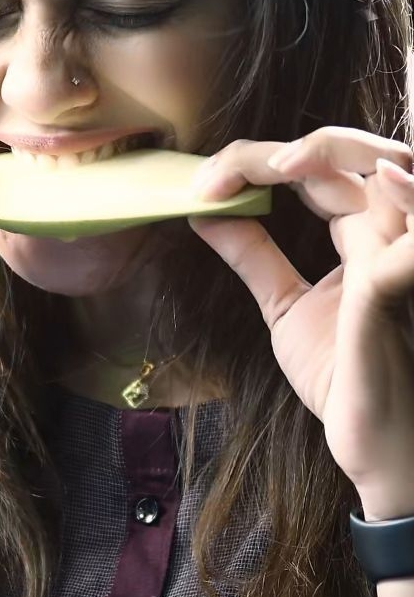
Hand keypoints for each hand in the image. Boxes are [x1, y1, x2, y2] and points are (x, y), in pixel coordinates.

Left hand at [187, 126, 413, 519]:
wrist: (378, 449)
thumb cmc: (348, 379)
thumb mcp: (287, 308)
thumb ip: (255, 258)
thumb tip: (203, 215)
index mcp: (363, 234)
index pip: (318, 169)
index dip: (257, 162)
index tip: (202, 185)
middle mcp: (390, 237)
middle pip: (356, 155)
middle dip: (291, 148)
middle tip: (221, 174)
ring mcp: (400, 264)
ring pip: (396, 175)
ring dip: (335, 156)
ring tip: (278, 164)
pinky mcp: (395, 297)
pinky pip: (401, 251)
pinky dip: (400, 205)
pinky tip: (371, 185)